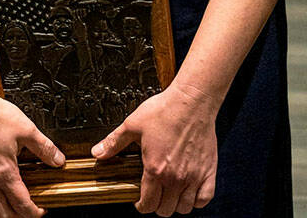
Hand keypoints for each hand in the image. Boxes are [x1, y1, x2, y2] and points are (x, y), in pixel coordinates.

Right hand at [0, 89, 63, 217]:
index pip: (21, 204)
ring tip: (3, 216)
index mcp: (5, 172)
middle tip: (26, 213)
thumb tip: (59, 160)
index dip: (33, 212)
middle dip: (17, 217)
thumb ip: (44, 147)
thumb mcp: (27, 129)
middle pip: (2, 212)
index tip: (41, 211)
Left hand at [92, 83, 217, 214]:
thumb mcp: (133, 124)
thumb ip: (114, 142)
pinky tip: (191, 190)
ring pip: (184, 207)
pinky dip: (198, 199)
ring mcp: (194, 176)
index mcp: (155, 169)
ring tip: (171, 193)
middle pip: (165, 210)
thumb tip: (97, 153)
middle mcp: (175, 177)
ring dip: (176, 204)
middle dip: (157, 206)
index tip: (140, 200)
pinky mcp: (209, 170)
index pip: (147, 204)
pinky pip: (205, 198)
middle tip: (155, 194)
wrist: (192, 100)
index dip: (141, 205)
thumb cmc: (165, 109)